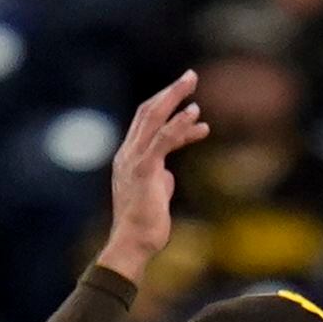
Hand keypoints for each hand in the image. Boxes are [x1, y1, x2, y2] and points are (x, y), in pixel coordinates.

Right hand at [97, 72, 208, 280]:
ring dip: (174, 97)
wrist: (133, 244)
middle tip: (191, 77)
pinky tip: (194, 114)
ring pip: (153, 117)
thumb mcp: (154, 196)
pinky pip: (162, 139)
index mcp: (129, 158)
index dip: (167, 109)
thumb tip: (168, 176)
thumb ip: (159, 180)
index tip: (188, 103)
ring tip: (193, 83)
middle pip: (147, 111)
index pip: (146, 124)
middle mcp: (128, 153)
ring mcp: (133, 159)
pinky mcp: (144, 169)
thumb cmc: (145, 226)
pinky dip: (178, 124)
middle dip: (170, 92)